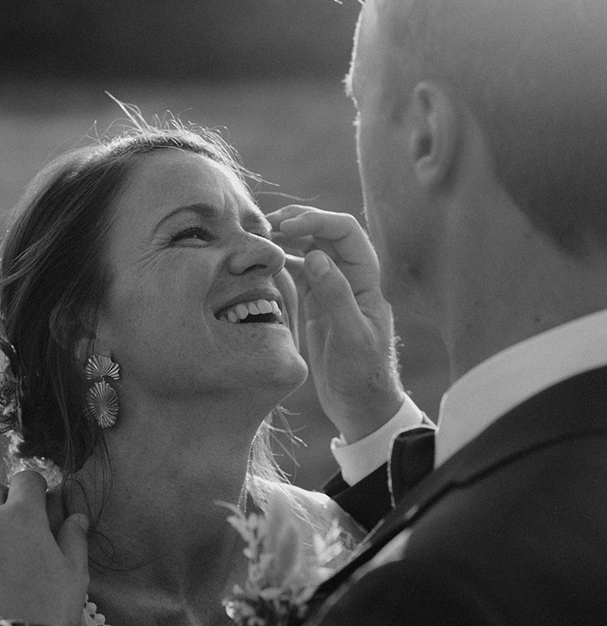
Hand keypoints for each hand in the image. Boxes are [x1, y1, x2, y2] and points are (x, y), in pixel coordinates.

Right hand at [269, 205, 402, 441]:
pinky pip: (298, 272)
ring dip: (286, 239)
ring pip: (309, 249)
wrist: (361, 405)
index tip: (286, 225)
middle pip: (325, 233)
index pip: (346, 231)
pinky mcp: (317, 303)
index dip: (316, 219)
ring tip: (258, 237)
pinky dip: (280, 263)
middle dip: (297, 221)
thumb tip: (316, 255)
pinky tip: (261, 263)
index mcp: (366, 279)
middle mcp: (350, 277)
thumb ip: (336, 296)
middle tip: (264, 225)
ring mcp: (332, 289)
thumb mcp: (351, 338)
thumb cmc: (363, 375)